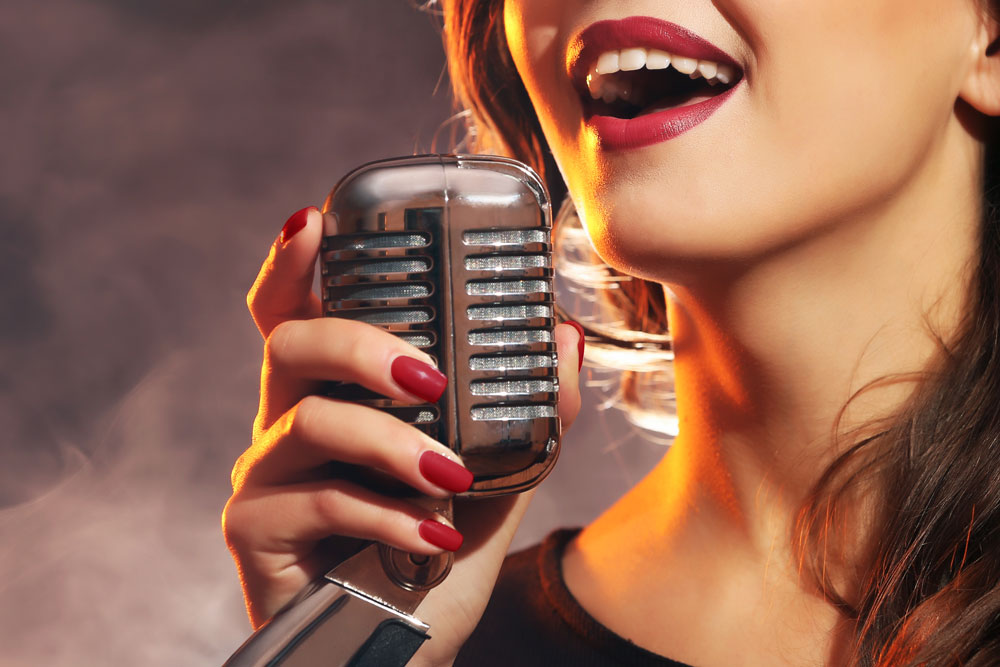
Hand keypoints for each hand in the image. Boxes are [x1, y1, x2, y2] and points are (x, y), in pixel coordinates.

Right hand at [222, 207, 581, 665]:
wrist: (400, 648)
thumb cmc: (429, 559)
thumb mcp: (490, 484)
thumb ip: (523, 419)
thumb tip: (567, 340)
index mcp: (337, 397)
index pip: (299, 314)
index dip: (294, 264)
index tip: (317, 220)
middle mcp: (289, 423)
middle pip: (291, 341)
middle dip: (360, 340)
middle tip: (429, 376)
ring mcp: (266, 474)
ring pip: (311, 418)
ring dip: (392, 443)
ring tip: (453, 477)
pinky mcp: (255, 528)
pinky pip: (318, 498)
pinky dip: (387, 513)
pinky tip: (431, 536)